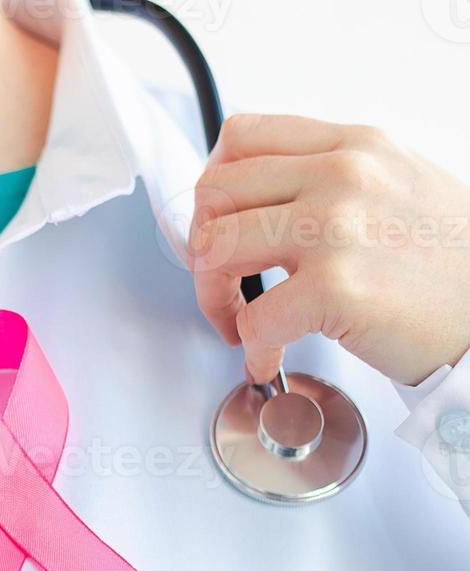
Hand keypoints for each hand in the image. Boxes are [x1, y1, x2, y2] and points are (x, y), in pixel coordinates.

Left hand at [189, 113, 469, 385]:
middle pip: (215, 193)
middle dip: (202, 247)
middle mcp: (342, 176)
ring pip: (215, 248)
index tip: (220, 225)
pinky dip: (252, 348)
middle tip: (223, 284)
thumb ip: (331, 178)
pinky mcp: (336, 288)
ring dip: (214, 297)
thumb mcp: (399, 184)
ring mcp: (336, 229)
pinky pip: (251, 318)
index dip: (215, 188)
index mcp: (354, 147)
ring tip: (240, 323)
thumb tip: (262, 200)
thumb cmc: (453, 263)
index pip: (241, 138)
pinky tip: (271, 357)